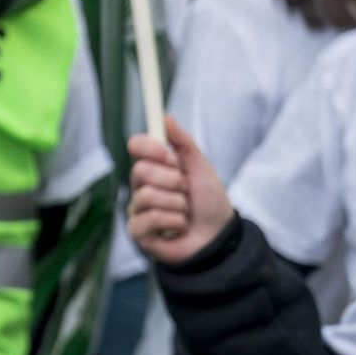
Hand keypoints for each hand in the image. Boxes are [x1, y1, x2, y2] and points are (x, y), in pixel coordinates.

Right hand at [127, 115, 234, 264]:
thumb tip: (165, 116)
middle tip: (185, 190)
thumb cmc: (209, 202)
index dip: (150, 148)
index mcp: (154, 168)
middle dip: (172, 181)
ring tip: (186, 213)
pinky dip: (174, 222)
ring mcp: (138, 209)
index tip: (169, 155)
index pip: (135, 146)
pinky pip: (150, 218)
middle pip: (140, 170)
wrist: (219, 238)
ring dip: (177, 205)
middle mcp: (141, 186)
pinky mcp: (138, 231)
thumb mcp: (200, 168)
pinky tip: (180, 228)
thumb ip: (183, 142)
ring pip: (148, 196)